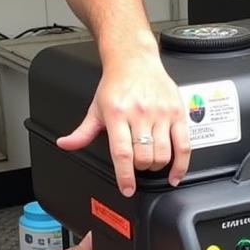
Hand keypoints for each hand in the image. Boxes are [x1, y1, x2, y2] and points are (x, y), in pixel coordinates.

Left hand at [56, 50, 190, 196]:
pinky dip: (181, 165)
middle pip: (144, 157)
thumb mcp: (96, 108)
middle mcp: (140, 113)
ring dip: (156, 166)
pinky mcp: (178, 112)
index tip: (126, 188)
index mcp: (117, 113)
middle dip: (139, 169)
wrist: (135, 60)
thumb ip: (82, 132)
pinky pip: (184, 145)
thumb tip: (66, 145)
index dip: (125, 176)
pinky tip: (175, 174)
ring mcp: (161, 113)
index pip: (122, 152)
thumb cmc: (116, 84)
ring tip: (151, 162)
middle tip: (136, 166)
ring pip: (163, 154)